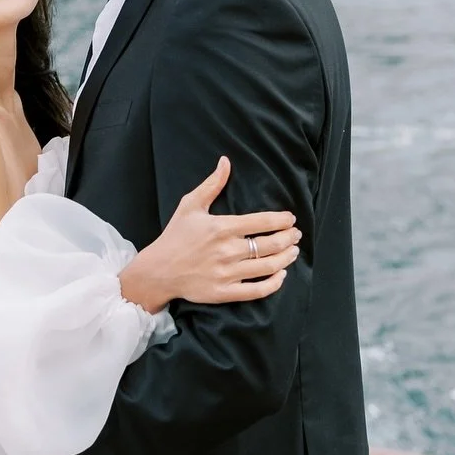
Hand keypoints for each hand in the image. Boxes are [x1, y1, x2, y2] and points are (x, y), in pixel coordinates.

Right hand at [119, 156, 300, 310]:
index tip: (291, 218)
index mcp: (222, 227)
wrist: (159, 270)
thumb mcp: (190, 205)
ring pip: (268, 267)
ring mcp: (227, 273)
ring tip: (293, 251)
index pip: (262, 222)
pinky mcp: (224, 292)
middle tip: (296, 234)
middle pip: (270, 245)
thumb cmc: (175, 235)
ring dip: (286, 258)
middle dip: (289, 238)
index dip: (282, 220)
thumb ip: (212, 184)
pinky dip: (274, 283)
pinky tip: (281, 274)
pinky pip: (257, 291)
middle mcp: (227, 251)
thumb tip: (226, 161)